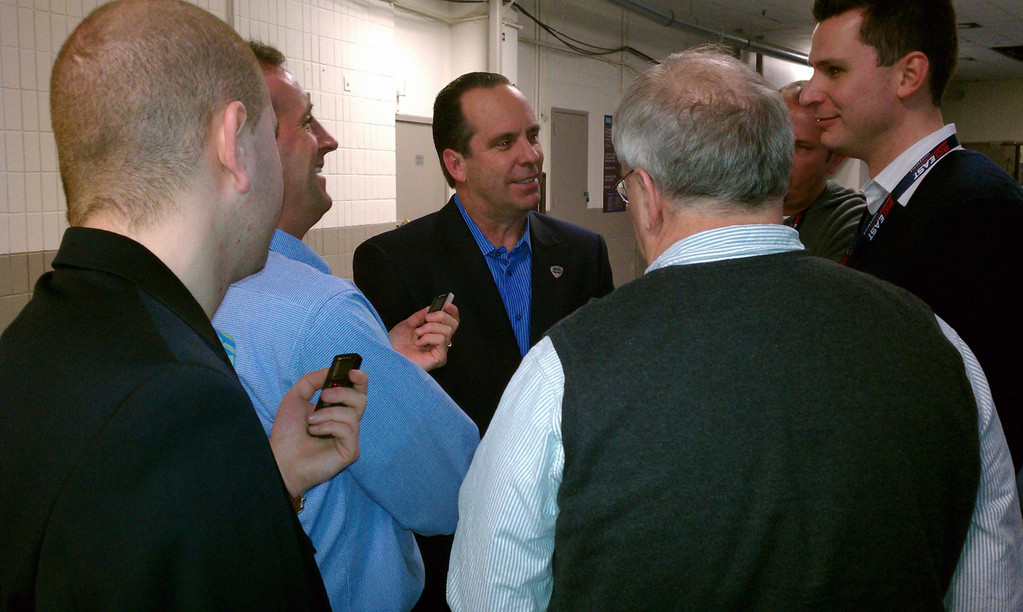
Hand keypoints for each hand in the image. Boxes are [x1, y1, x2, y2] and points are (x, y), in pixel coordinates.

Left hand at [269, 367, 367, 498]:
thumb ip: (312, 381)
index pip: (357, 391)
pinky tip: (314, 432)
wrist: (280, 459)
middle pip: (361, 399)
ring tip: (310, 422)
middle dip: (343, 393)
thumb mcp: (295, 398)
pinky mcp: (350, 451)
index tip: (352, 372)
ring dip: (328, 413)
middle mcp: (346, 422)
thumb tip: (330, 370)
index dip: (359, 380)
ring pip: (352, 414)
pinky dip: (329, 426)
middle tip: (324, 396)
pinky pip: (348, 430)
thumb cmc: (287, 433)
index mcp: (337, 409)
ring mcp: (350, 438)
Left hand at [388, 301, 458, 371]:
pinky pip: (441, 340)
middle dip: (441, 316)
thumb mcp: (409, 324)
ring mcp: (441, 351)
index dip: (452, 311)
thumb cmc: (395, 343)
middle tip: (427, 318)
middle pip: (453, 324)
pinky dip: (429, 337)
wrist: (388, 355)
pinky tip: (419, 343)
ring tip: (417, 333)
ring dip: (430, 328)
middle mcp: (440, 343)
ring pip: (447, 330)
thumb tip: (432, 307)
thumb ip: (421, 315)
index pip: (451, 322)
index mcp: (435, 334)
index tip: (446, 304)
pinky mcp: (439, 358)